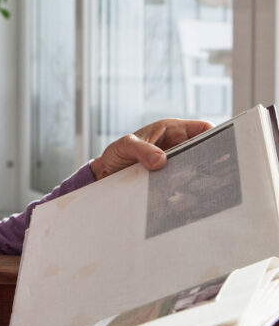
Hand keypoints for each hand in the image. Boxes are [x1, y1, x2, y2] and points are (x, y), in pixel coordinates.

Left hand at [90, 118, 212, 179]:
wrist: (104, 175)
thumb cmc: (116, 154)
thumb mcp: (124, 146)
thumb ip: (141, 150)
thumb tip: (160, 160)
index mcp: (172, 129)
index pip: (203, 128)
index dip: (216, 135)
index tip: (221, 149)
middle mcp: (178, 146)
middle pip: (205, 151)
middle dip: (211, 161)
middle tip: (215, 173)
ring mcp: (176, 164)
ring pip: (198, 169)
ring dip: (200, 178)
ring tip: (201, 187)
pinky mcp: (171, 179)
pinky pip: (186, 183)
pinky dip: (188, 190)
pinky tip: (188, 198)